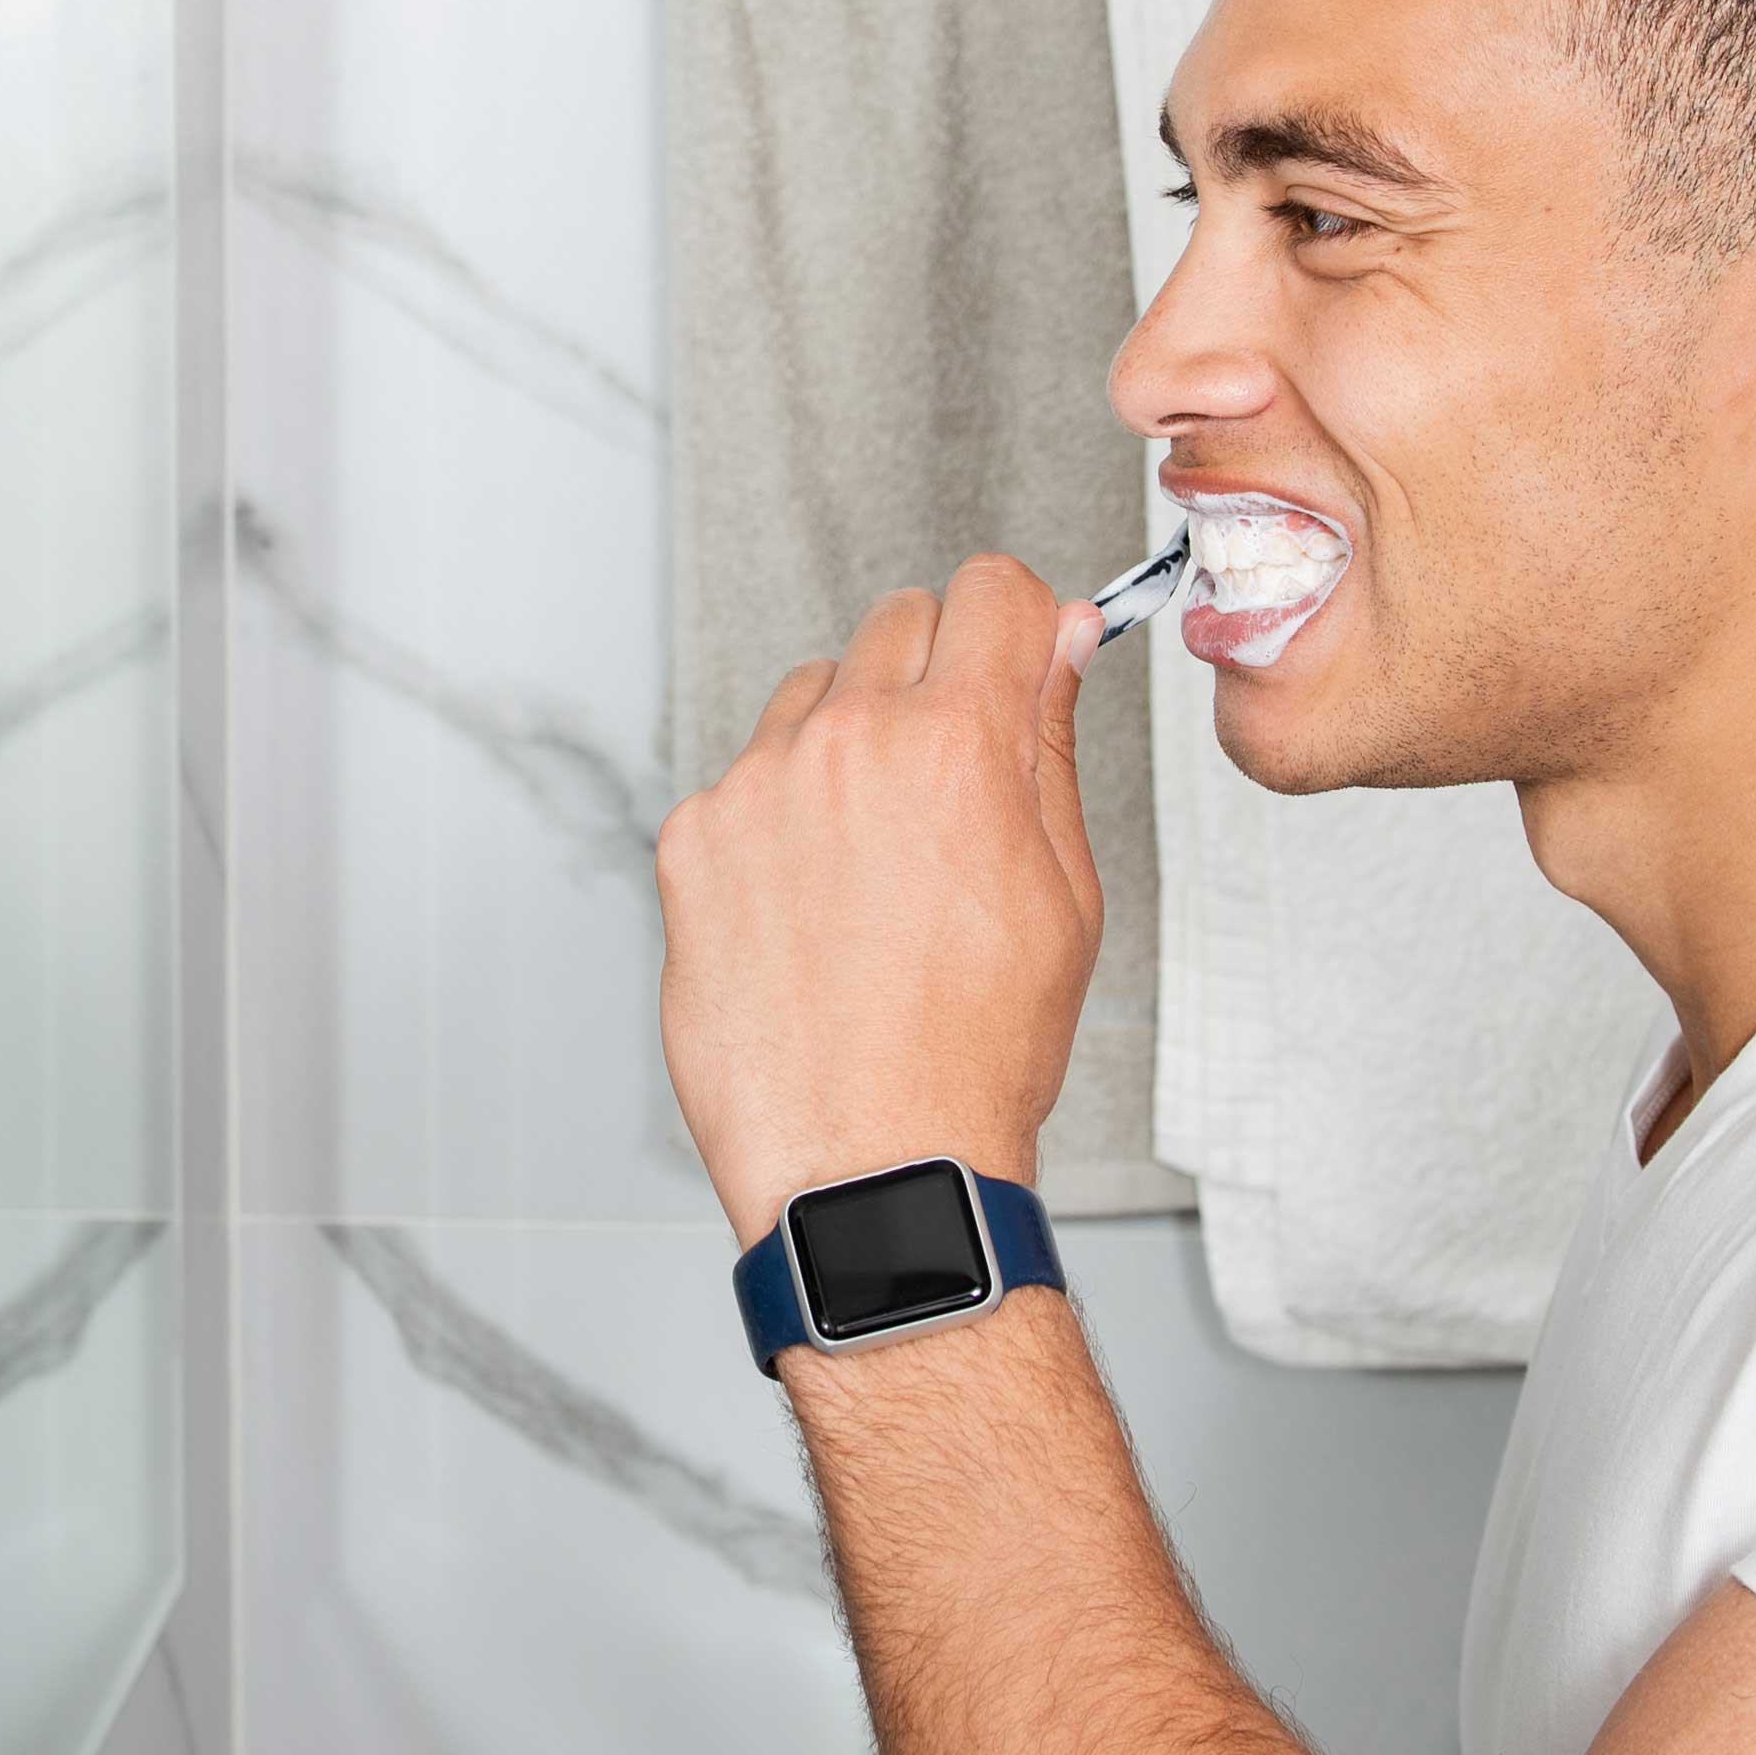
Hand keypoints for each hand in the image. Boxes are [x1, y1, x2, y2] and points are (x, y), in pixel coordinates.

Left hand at [654, 556, 1105, 1244]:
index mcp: (955, 743)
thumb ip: (1049, 742)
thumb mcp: (1064, 892)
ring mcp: (755, 788)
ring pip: (812, 696)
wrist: (870, 1164)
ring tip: (877, 861)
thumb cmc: (973, 1053)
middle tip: (953, 777)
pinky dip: (779, 821)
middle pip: (898, 622)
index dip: (1021, 624)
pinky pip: (745, 782)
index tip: (1020, 658)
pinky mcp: (691, 841)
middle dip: (937, 674)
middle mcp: (845, 743)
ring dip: (849, 742)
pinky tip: (812, 909)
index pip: (992, 590)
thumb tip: (1057, 642)